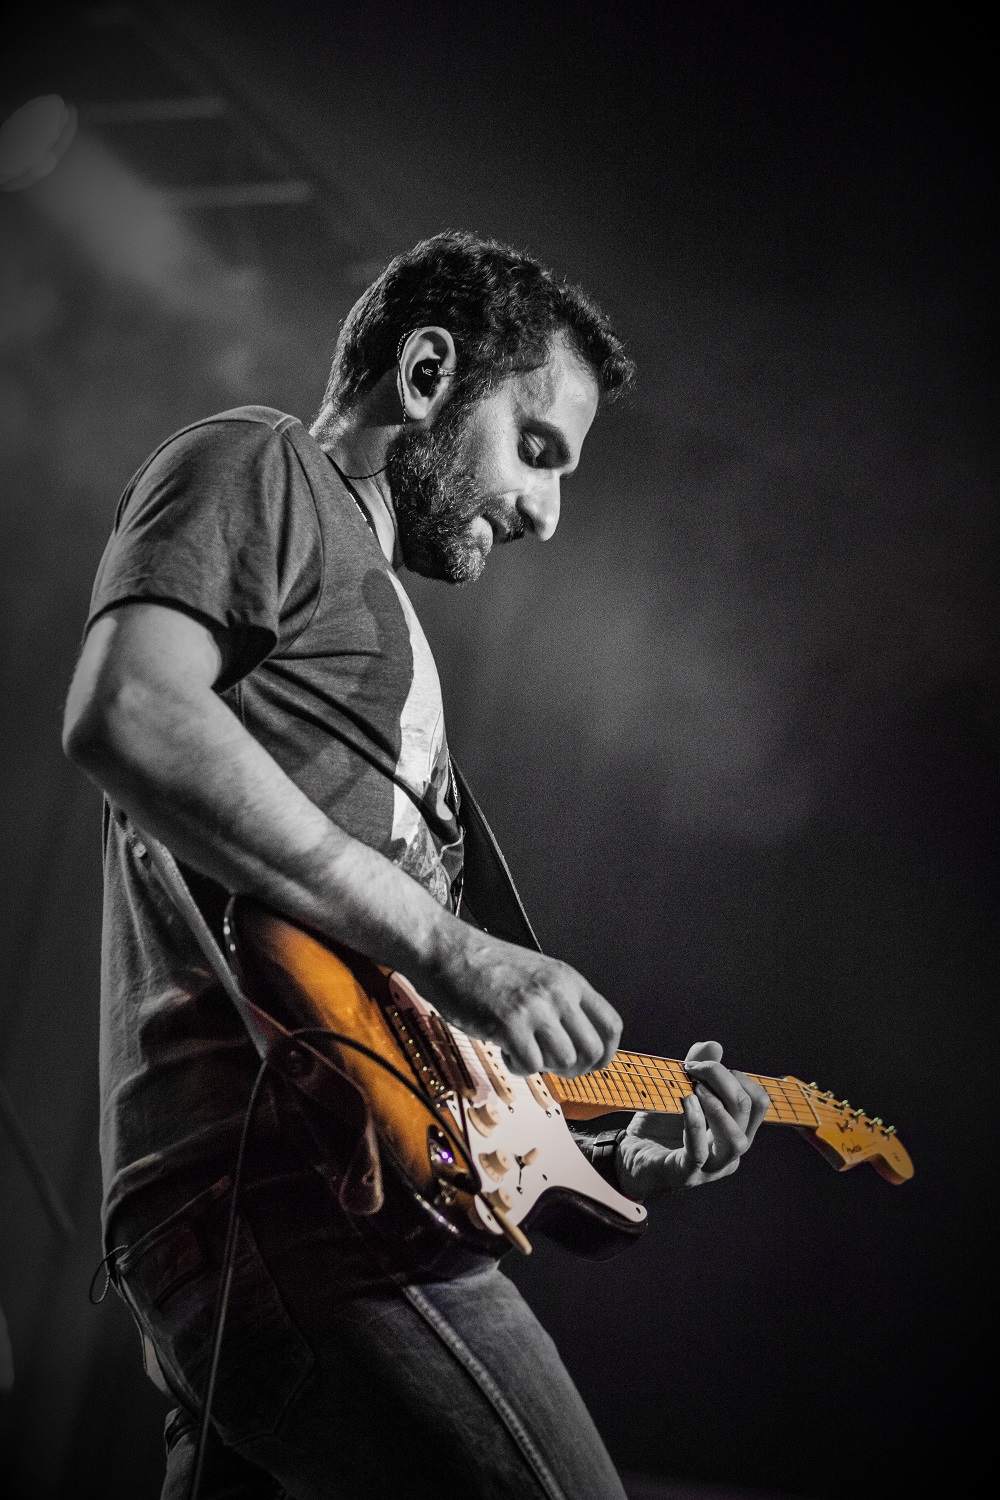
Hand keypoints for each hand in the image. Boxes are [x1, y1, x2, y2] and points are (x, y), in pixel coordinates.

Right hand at [425, 929, 621, 1077]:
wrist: (445, 950)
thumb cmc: (483, 964)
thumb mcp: (535, 973)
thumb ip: (558, 1001)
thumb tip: (575, 1044)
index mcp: (568, 979)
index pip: (611, 1025)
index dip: (606, 1054)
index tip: (591, 1066)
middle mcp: (557, 993)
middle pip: (592, 1050)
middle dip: (575, 1070)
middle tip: (552, 1066)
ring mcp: (535, 1008)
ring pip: (564, 1061)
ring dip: (544, 1067)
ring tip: (522, 1051)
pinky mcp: (509, 1024)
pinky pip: (531, 1066)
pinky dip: (519, 1068)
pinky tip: (506, 1052)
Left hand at [615, 1041, 769, 1198]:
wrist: (628, 1158)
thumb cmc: (657, 1128)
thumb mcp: (678, 1093)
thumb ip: (697, 1071)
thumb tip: (713, 1045)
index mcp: (734, 1134)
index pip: (757, 1104)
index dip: (739, 1078)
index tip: (708, 1065)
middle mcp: (729, 1154)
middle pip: (747, 1114)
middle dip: (726, 1082)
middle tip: (698, 1069)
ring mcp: (710, 1168)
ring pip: (735, 1140)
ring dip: (717, 1107)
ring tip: (696, 1088)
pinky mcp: (685, 1174)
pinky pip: (699, 1153)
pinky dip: (695, 1124)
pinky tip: (686, 1102)